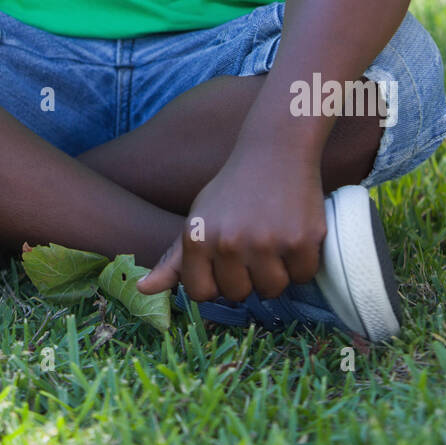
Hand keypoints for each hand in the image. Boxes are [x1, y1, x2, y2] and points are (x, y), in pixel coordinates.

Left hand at [136, 148, 327, 303]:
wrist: (276, 149)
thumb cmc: (233, 189)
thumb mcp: (198, 218)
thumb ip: (173, 259)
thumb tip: (142, 290)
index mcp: (198, 238)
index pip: (202, 293)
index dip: (216, 281)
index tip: (225, 260)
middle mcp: (228, 242)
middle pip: (239, 294)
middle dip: (247, 276)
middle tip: (253, 241)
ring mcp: (266, 243)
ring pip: (272, 289)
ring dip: (276, 272)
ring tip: (273, 238)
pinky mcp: (301, 241)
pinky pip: (303, 276)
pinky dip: (302, 262)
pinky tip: (294, 233)